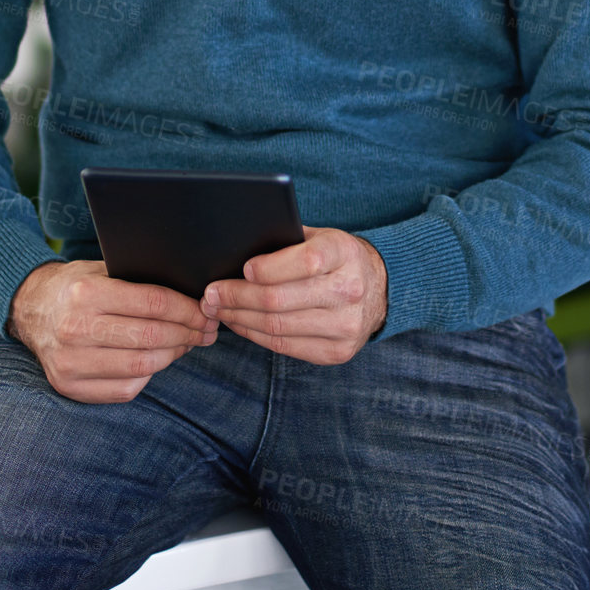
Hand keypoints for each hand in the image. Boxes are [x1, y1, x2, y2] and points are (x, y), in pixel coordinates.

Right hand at [8, 259, 217, 402]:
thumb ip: (138, 280)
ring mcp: (69, 362)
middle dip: (188, 334)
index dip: (188, 310)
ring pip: (142, 366)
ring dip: (173, 356)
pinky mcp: (69, 386)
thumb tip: (193, 295)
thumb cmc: (76, 287)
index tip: (206, 313)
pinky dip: (149, 376)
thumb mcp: (102, 270)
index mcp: (86, 293)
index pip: (153, 303)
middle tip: (205, 331)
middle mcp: (75, 328)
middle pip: (151, 337)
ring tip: (186, 344)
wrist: (30, 309)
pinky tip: (157, 361)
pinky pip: (125, 390)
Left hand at [201, 225, 387, 364]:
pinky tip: (239, 324)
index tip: (242, 269)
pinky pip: (284, 346)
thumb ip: (286, 241)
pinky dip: (255, 335)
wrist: (378, 289)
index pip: (305, 262)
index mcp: (344, 253)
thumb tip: (235, 249)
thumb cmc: (335, 258)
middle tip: (211, 294)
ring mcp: (346, 326)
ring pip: (277, 327)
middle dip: (237, 297)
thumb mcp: (319, 237)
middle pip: (280, 300)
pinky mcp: (337, 352)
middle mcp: (350, 290)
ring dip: (239, 319)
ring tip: (217, 310)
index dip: (268, 268)